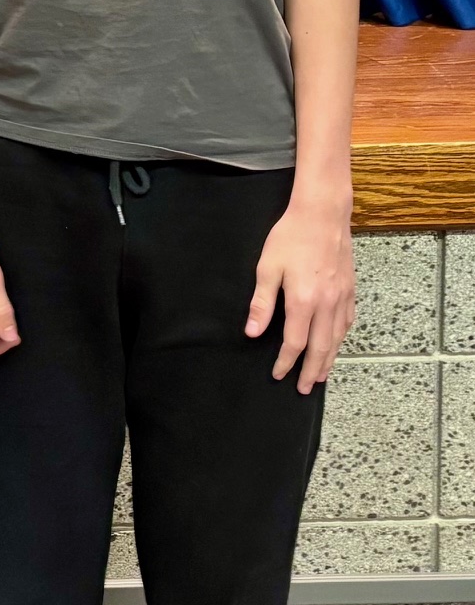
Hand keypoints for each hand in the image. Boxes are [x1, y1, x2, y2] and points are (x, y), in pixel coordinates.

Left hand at [246, 200, 354, 391]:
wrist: (322, 215)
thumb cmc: (290, 238)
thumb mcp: (267, 268)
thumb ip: (262, 303)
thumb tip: (253, 332)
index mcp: (303, 301)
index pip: (295, 343)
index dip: (287, 362)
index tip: (278, 375)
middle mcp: (327, 304)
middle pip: (321, 347)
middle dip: (311, 370)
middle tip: (304, 389)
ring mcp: (342, 298)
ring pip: (338, 338)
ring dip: (329, 359)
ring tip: (320, 375)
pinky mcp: (350, 289)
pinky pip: (347, 322)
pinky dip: (341, 339)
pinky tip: (336, 343)